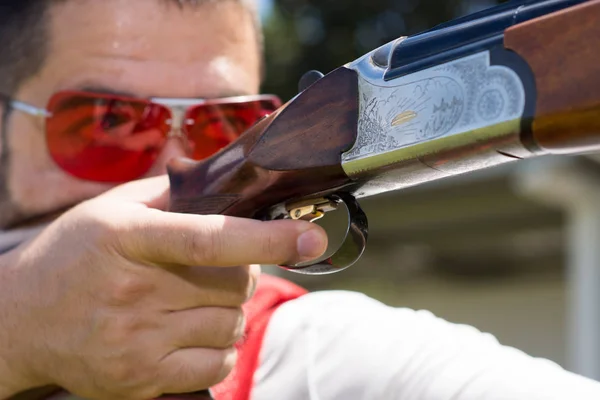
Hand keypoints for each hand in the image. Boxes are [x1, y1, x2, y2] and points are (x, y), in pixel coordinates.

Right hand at [0, 175, 326, 399]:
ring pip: (231, 324)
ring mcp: (136, 341)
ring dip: (228, 310)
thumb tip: (229, 182)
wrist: (19, 321)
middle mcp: (134, 291)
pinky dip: (219, 347)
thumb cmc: (71, 255)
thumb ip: (170, 194)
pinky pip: (216, 364)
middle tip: (217, 268)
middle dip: (243, 273)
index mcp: (129, 238)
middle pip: (235, 284)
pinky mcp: (139, 379)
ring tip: (194, 300)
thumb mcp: (111, 210)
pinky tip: (191, 332)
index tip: (311, 237)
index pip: (211, 237)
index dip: (269, 237)